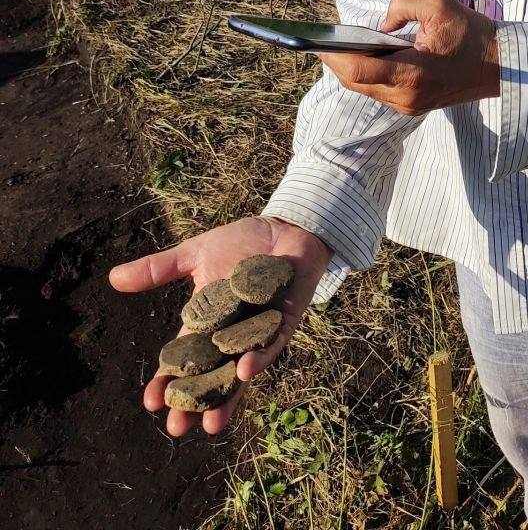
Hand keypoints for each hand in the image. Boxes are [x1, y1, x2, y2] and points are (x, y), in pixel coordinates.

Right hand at [108, 215, 331, 436]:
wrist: (283, 227)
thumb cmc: (241, 242)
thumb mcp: (195, 255)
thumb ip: (158, 269)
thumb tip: (112, 278)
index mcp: (207, 323)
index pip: (184, 358)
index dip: (167, 381)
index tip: (150, 402)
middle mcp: (232, 335)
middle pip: (211, 377)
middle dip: (195, 403)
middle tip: (177, 428)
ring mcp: (259, 332)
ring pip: (240, 373)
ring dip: (227, 398)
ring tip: (211, 423)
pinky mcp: (285, 323)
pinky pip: (272, 346)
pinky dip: (259, 358)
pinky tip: (244, 371)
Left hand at [316, 0, 499, 114]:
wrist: (498, 66)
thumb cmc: (471, 34)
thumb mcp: (438, 4)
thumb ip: (401, 5)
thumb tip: (381, 25)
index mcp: (412, 74)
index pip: (359, 71)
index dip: (334, 57)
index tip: (318, 43)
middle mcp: (406, 97)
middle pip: (356, 82)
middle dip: (337, 61)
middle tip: (322, 41)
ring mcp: (408, 106)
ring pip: (365, 88)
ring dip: (351, 68)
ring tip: (338, 46)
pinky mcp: (411, 106)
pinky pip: (378, 90)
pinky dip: (367, 73)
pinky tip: (363, 55)